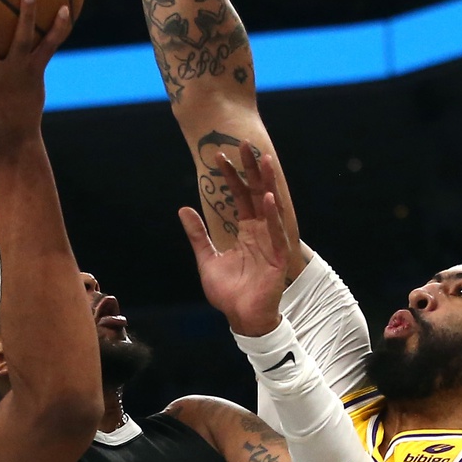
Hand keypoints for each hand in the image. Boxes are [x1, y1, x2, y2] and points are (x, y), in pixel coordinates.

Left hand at [180, 145, 292, 336]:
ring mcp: (270, 242)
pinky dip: (273, 215)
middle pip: (255, 193)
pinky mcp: (277, 257)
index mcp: (246, 231)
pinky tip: (269, 197)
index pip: (238, 197)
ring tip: (264, 160)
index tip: (220, 156)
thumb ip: (197, 235)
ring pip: (269, 206)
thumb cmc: (228, 292)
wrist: (242, 317)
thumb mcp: (207, 258)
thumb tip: (183, 209)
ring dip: (267, 183)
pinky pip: (276, 232)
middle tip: (244, 144)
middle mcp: (260, 232)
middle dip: (251, 169)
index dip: (230, 177)